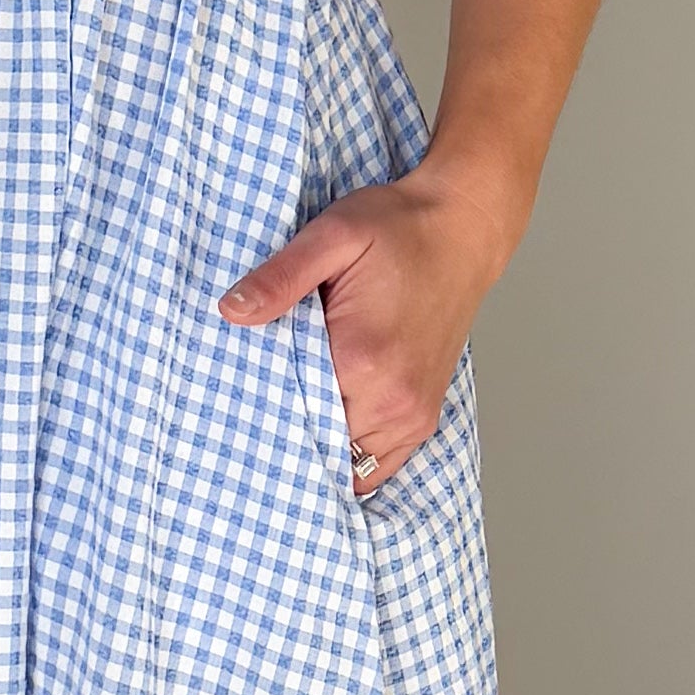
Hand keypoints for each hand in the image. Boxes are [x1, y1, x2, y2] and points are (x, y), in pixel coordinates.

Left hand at [219, 158, 522, 497]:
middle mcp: (392, 400)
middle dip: (286, 433)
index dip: (261, 415)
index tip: (237, 402)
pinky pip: (380, 465)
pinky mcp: (423, 416)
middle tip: (255, 409)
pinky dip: (351, 458)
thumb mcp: (332, 235)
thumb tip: (231, 311)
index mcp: (362, 360)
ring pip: (349, 465)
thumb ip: (280, 278)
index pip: (292, 419)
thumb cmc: (399, 229)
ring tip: (290, 417)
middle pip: (319, 448)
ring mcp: (413, 414)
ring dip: (319, 448)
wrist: (462, 230)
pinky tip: (328, 432)